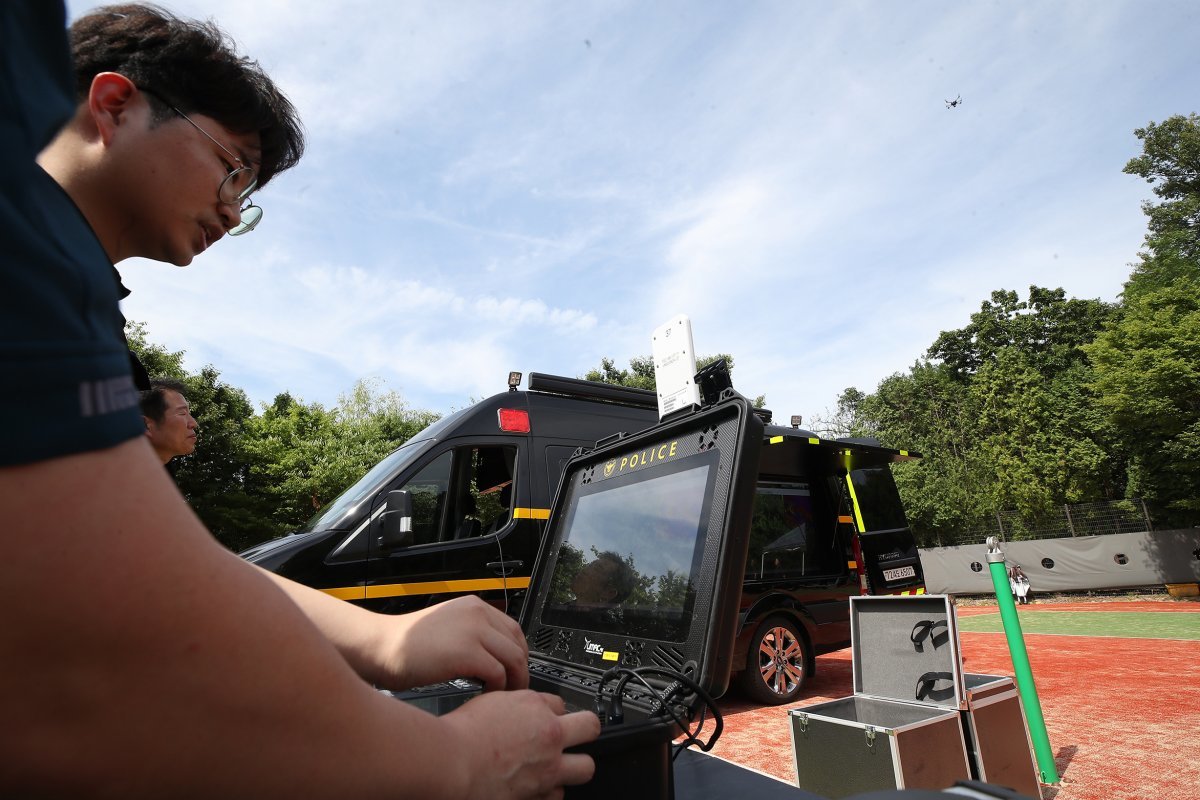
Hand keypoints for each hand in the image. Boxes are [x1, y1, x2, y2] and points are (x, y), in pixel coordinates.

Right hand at [377, 595, 529, 690]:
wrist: (382, 646)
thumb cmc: (407, 644)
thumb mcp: (448, 626)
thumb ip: (473, 633)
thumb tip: (496, 655)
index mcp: (474, 606)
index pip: (513, 629)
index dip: (520, 653)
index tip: (517, 670)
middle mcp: (477, 613)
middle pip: (518, 644)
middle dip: (521, 669)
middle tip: (515, 687)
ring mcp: (473, 631)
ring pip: (513, 658)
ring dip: (514, 680)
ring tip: (506, 695)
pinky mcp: (467, 652)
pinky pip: (498, 672)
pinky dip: (498, 687)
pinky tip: (488, 695)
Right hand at [442, 690, 599, 799]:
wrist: (451, 764)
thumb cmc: (460, 734)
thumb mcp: (488, 703)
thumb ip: (512, 706)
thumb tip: (517, 709)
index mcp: (534, 707)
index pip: (561, 703)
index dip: (553, 711)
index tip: (549, 716)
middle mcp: (548, 736)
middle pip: (591, 728)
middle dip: (584, 731)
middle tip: (573, 736)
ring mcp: (548, 768)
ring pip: (585, 768)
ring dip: (571, 767)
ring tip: (555, 767)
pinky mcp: (539, 795)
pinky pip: (557, 796)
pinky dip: (549, 792)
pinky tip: (537, 787)